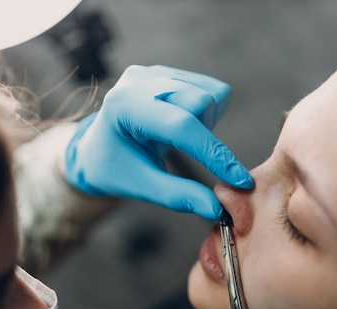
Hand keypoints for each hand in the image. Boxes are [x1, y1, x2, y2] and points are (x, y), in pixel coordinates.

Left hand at [64, 65, 252, 220]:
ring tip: (181, 140)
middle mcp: (139, 80)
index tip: (239, 181)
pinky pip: (211, 89)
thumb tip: (216, 208)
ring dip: (207, 123)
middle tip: (187, 155)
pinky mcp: (168, 72)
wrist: (97, 148)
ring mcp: (154, 72)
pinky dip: (207, 113)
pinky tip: (184, 126)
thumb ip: (178, 196)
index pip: (181, 126)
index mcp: (124, 105)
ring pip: (211, 94)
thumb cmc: (115, 168)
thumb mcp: (142, 187)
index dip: (214, 154)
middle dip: (206, 135)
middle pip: (202, 102)